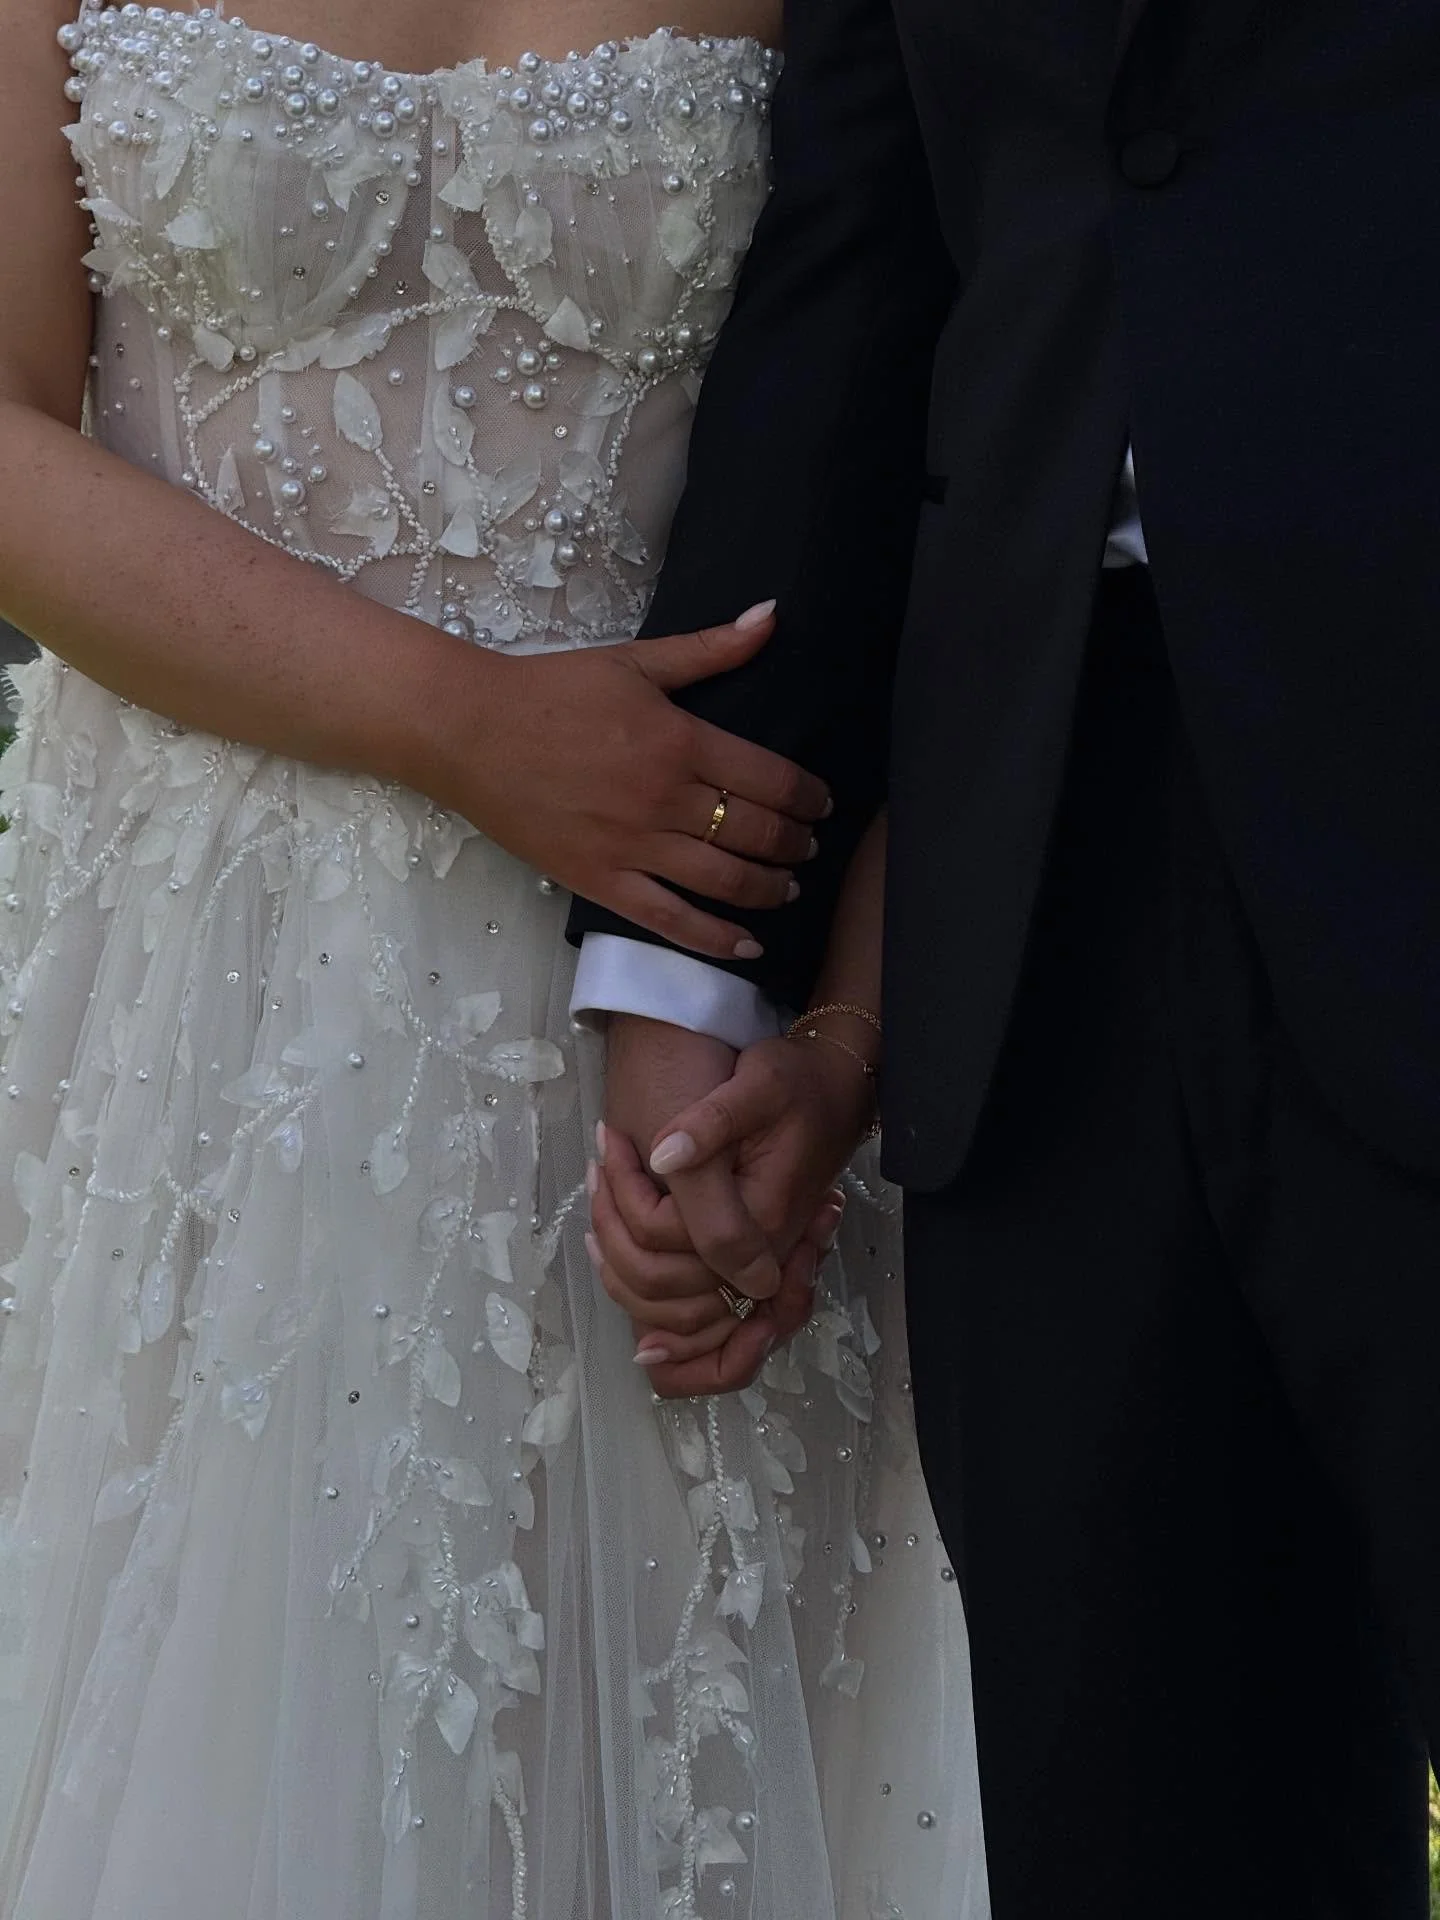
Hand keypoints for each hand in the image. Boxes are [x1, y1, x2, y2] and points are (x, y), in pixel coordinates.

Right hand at [436, 603, 830, 960]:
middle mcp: (666, 799)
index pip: (770, 778)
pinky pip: (669, 920)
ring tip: (789, 888)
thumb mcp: (635, 661)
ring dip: (769, 888)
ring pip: (724, 880)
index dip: (808, 796)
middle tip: (809, 847)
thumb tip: (772, 615)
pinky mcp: (601, 881)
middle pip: (756, 832)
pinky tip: (747, 947)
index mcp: (681, 741)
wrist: (469, 730)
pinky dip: (714, 939)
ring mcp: (634, 846)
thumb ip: (710, 648)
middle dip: (795, 844)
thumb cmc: (550, 690)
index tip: (822, 804)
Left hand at [593, 1014, 835, 1398]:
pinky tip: (612, 1241)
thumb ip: (712, 1123)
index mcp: (763, 1215)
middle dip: (612, 1232)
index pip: (670, 1237)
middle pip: (661, 1287)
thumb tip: (661, 1157)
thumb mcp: (759, 1083)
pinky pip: (689, 1311)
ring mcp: (754, 1266)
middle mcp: (761, 1255)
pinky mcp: (744, 1263)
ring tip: (599, 1198)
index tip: (608, 1147)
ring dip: (618, 1266)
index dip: (625, 1205)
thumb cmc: (797, 1084)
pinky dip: (644, 1293)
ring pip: (670, 1311)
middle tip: (595, 1170)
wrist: (835, 1094)